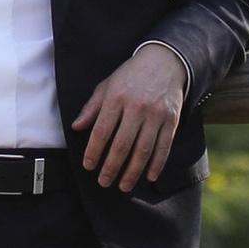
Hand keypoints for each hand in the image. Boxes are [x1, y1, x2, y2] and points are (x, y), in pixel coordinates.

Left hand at [73, 42, 188, 193]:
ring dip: (133, 172)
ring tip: (123, 186)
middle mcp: (136, 107)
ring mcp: (156, 114)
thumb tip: (76, 127)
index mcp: (117, 97)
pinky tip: (149, 177)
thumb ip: (92, 107)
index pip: (102, 130)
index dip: (94, 151)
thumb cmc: (131, 75)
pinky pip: (164, 146)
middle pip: (122, 144)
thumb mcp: (107, 85)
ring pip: (143, 150)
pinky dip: (157, 164)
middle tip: (104, 182)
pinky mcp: (171, 120)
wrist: (165, 61)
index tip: (88, 166)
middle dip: (111, 167)